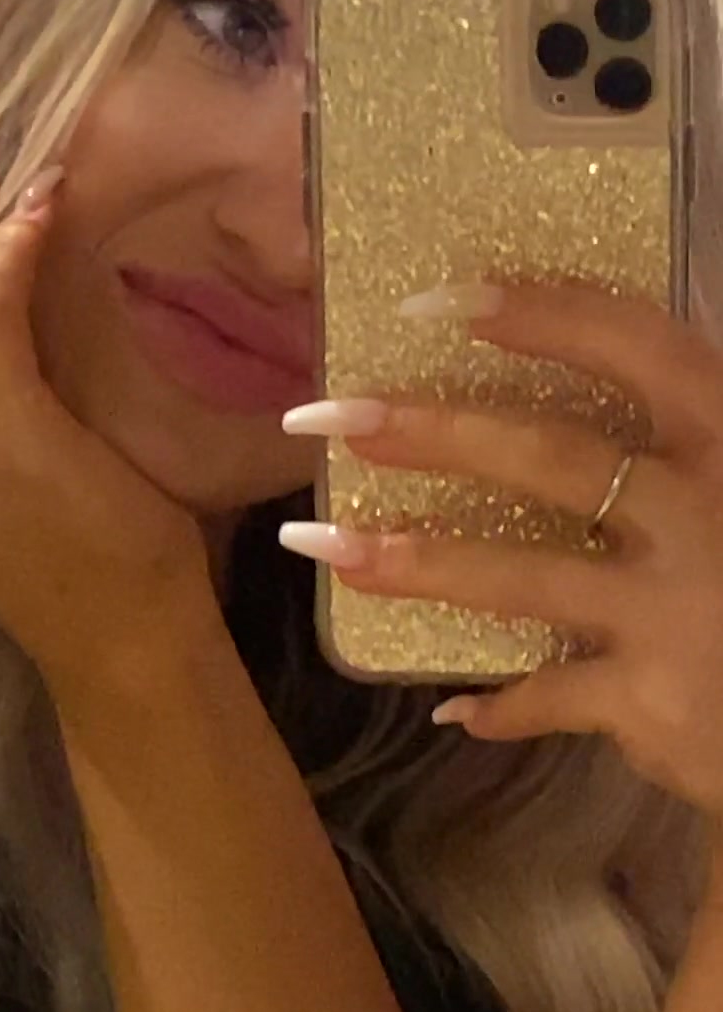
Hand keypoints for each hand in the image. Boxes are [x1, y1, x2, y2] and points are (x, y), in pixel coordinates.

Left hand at [280, 282, 722, 825]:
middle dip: (432, 432)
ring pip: (523, 577)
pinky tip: (455, 711)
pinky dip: (500, 707)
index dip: (541, 316)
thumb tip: (585, 403)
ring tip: (326, 545)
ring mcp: (675, 609)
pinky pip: (550, 696)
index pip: (636, 348)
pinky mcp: (653, 698)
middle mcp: (705, 511)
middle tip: (332, 416)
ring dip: (418, 562)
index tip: (440, 300)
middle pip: (550, 456)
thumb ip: (683, 443)